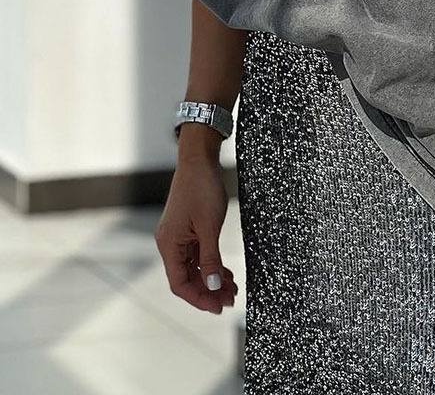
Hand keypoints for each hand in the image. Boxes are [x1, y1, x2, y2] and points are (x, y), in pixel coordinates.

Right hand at [154, 156, 238, 312]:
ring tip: (233, 288)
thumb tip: (212, 287)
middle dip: (208, 291)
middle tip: (231, 299)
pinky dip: (211, 264)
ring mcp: (178, 237)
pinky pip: (197, 255)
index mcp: (169, 245)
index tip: (219, 307)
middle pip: (187, 278)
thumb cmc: (202, 189)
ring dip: (211, 279)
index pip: (180, 284)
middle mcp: (169, 243)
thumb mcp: (209, 227)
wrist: (199, 159)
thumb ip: (210, 259)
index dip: (199, 299)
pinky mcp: (187, 230)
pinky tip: (226, 271)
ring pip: (194, 268)